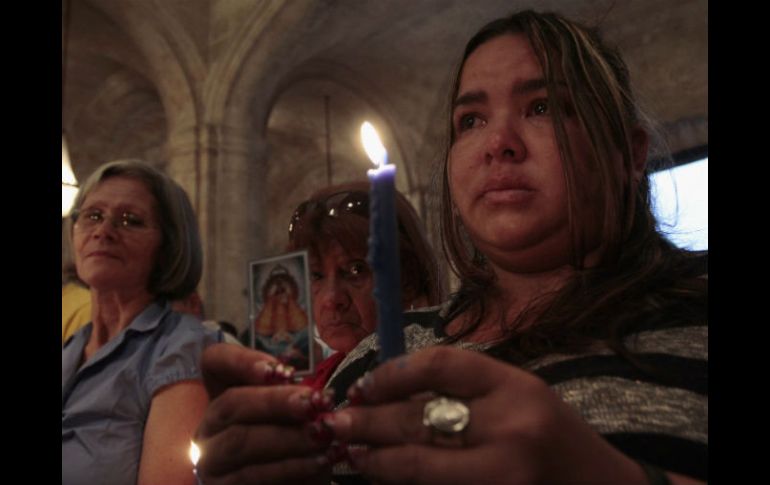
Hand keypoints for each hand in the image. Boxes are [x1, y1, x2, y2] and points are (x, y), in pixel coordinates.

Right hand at [194, 344, 334, 484]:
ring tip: (322, 433)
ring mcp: (210, 458)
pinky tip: (318, 460)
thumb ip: (301, 396)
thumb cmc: (298, 447)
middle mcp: (209, 425)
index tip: (281, 370)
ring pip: (240, 440)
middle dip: (275, 401)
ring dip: (287, 436)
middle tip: (312, 402)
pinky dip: (290, 466)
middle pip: (230, 403)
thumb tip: (318, 388)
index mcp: (226, 393)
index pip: (215, 361)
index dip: (241, 360)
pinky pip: (252, 474)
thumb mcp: (299, 417)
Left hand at [322, 346, 646, 484]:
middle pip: (418, 419)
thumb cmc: (555, 437)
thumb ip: (465, 391)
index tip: (363, 386)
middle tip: (334, 423)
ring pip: (418, 466)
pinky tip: (383, 476)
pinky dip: (403, 483)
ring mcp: (502, 475)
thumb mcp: (519, 395)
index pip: (439, 365)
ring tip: (349, 453)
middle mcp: (510, 430)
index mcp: (516, 387)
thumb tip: (390, 393)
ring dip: (376, 460)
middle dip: (368, 421)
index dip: (390, 374)